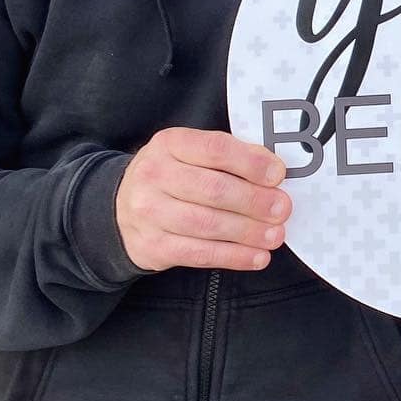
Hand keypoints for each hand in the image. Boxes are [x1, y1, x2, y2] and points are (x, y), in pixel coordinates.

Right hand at [115, 128, 288, 271]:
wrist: (118, 208)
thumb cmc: (171, 176)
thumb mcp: (191, 153)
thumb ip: (230, 156)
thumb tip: (272, 169)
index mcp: (170, 143)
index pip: (215, 149)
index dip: (250, 163)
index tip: (278, 174)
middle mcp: (155, 175)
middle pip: (214, 190)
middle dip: (254, 201)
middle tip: (282, 209)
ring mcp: (149, 212)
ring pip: (207, 224)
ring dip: (248, 232)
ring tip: (275, 236)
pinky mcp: (152, 246)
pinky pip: (199, 254)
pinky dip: (233, 256)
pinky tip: (257, 257)